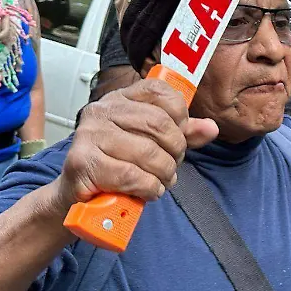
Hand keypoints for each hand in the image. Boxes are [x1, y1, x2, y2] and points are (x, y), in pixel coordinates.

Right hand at [48, 80, 218, 216]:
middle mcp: (101, 111)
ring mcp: (89, 135)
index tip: (179, 136)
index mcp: (120, 99)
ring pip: (148, 153)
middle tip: (172, 166)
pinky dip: (148, 188)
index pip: (160, 92)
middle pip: (159, 124)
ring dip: (163, 174)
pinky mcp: (82, 163)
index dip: (179, 116)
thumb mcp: (154, 144)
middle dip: (175, 151)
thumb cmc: (118, 166)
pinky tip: (146, 190)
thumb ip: (183, 134)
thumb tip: (211, 128)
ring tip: (160, 181)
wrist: (79, 198)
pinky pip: (131, 175)